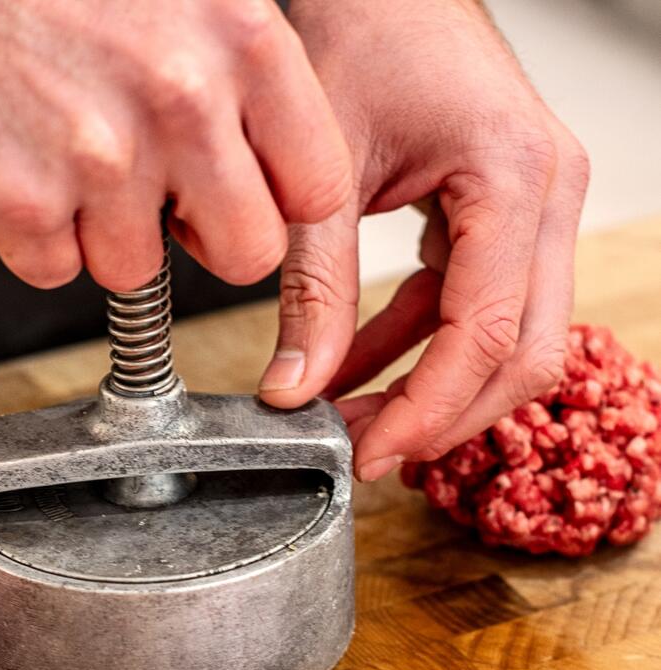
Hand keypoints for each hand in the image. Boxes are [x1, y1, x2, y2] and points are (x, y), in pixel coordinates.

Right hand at [0, 0, 350, 290]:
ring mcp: (99, 159)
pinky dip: (35, 238)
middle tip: (159, 202)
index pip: (318, 187)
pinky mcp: (22, 205)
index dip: (280, 208)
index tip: (247, 203)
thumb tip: (281, 176)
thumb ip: (245, 81)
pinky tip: (19, 168)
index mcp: (241, 43)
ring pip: (138, 272)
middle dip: (204, 242)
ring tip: (64, 154)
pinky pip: (56, 271)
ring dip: (102, 235)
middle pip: (248, 255)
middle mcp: (179, 101)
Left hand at [259, 0, 588, 480]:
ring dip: (428, 388)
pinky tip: (354, 369)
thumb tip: (294, 389)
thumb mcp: (323, 177)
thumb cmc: (362, 37)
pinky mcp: (503, 218)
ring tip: (348, 417)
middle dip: (442, 414)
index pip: (487, 332)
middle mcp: (548, 196)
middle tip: (365, 451)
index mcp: (517, 178)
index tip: (370, 454)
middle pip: (522, 352)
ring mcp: (534, 208)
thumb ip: (312, 288)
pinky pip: (472, 307)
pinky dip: (415, 346)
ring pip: (507, 339)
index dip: (428, 409)